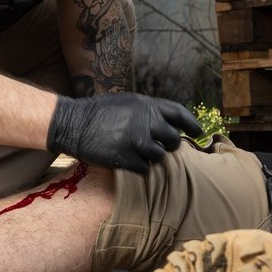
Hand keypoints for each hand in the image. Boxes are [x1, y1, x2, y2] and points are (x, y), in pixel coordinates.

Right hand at [46, 94, 203, 171]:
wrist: (73, 124)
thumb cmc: (100, 112)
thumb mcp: (128, 102)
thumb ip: (150, 110)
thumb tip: (170, 123)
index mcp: (147, 105)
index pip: (180, 114)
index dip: (192, 125)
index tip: (198, 133)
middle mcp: (146, 122)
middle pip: (173, 139)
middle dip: (171, 145)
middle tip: (163, 147)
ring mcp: (136, 141)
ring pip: (160, 156)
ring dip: (153, 157)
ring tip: (140, 152)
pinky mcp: (126, 158)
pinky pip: (145, 169)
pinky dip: (140, 167)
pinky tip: (130, 161)